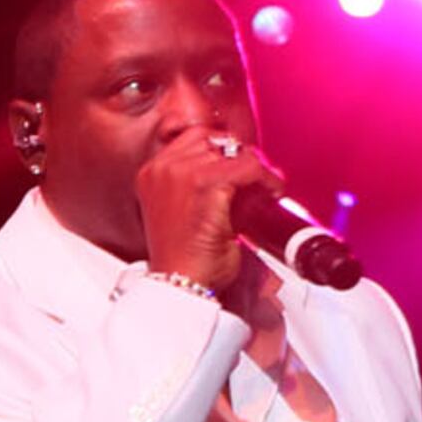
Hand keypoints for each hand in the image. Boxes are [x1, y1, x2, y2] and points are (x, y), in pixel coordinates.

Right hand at [134, 130, 272, 297]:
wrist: (180, 283)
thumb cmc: (183, 258)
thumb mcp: (181, 212)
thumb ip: (196, 186)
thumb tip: (236, 172)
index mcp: (151, 173)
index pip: (193, 138)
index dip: (221, 152)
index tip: (239, 169)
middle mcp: (162, 168)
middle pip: (214, 138)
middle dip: (238, 158)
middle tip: (254, 181)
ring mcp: (181, 173)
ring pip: (234, 150)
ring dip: (254, 170)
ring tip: (262, 190)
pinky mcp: (206, 182)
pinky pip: (249, 166)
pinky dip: (266, 179)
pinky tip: (270, 194)